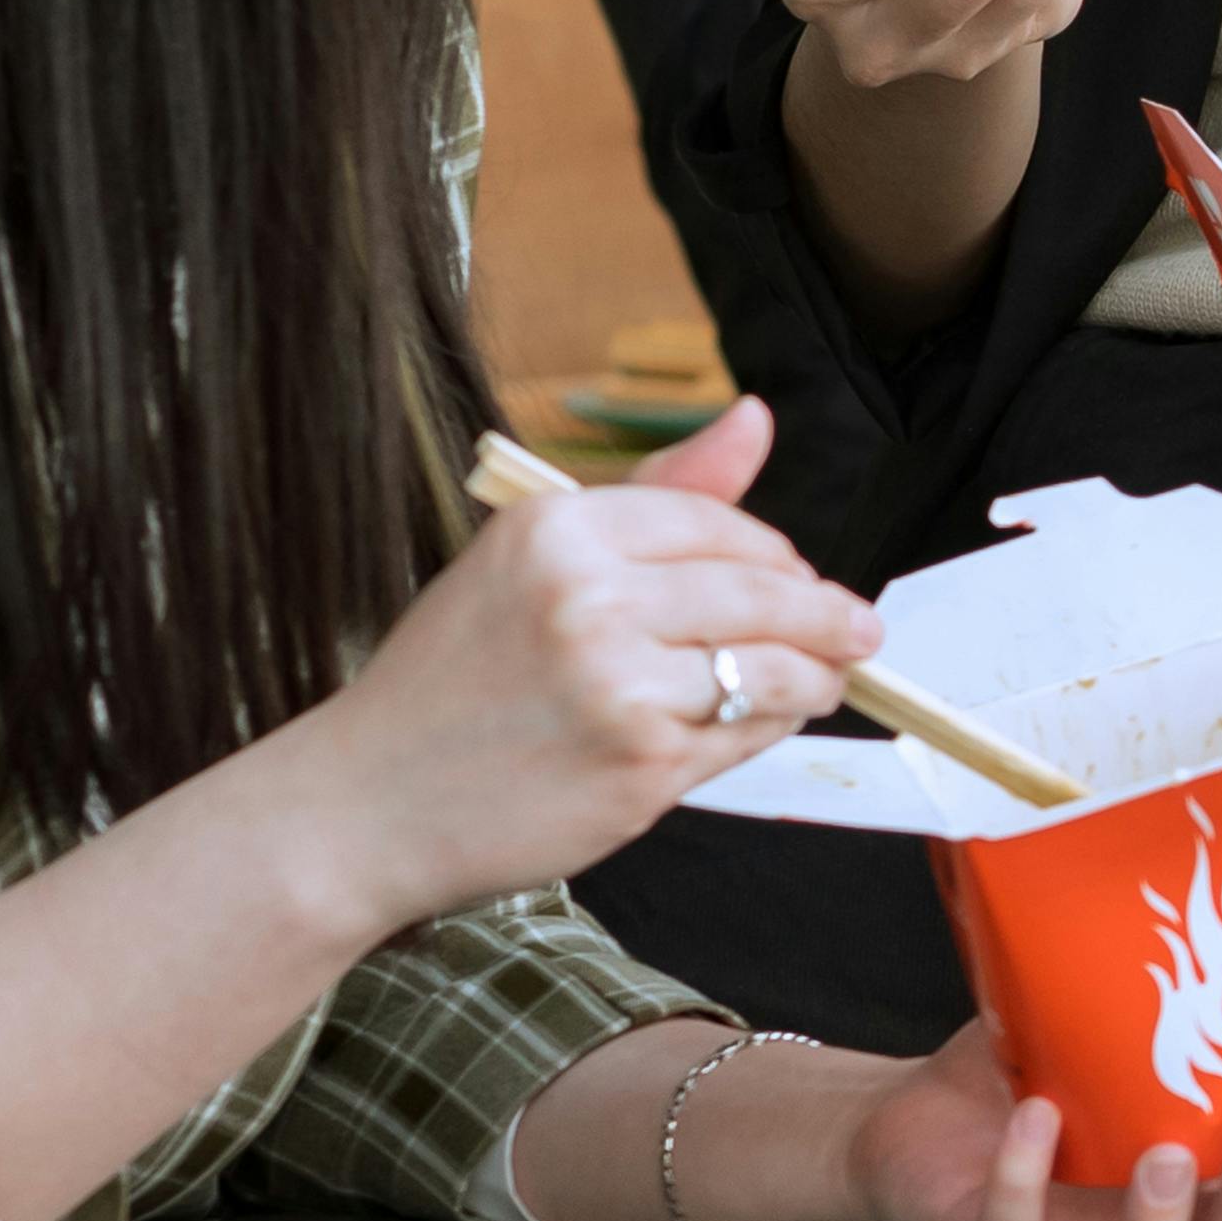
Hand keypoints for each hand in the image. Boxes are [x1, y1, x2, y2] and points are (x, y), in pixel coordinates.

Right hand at [288, 405, 882, 926]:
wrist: (365, 803)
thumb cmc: (450, 682)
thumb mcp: (528, 563)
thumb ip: (657, 496)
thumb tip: (759, 417)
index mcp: (558, 530)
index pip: (717, 522)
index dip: (775, 552)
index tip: (798, 574)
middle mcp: (590, 599)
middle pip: (762, 589)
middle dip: (826, 613)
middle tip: (856, 627)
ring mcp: (619, 687)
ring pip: (771, 668)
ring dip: (817, 675)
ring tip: (827, 678)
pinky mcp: (641, 766)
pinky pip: (744, 736)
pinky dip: (769, 729)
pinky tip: (766, 724)